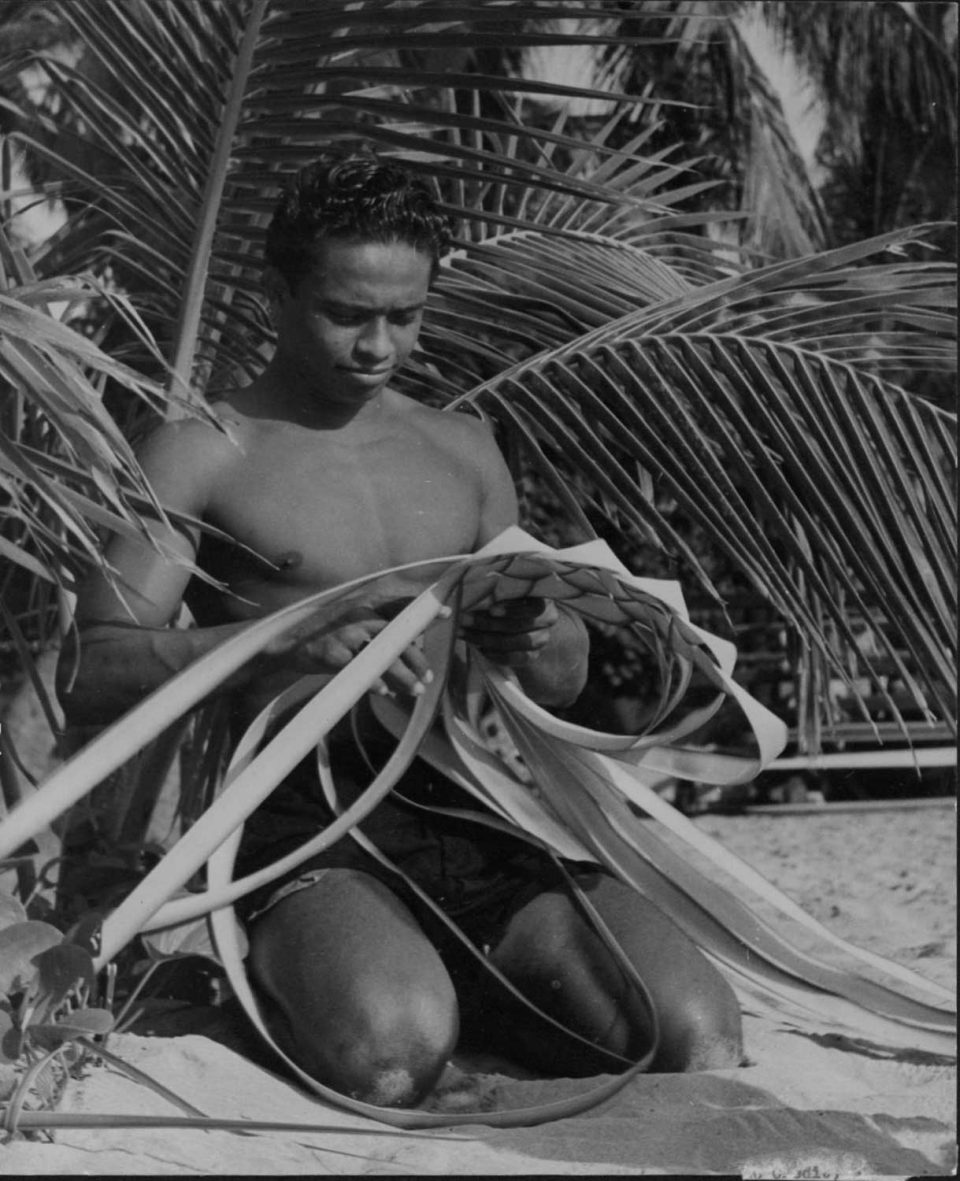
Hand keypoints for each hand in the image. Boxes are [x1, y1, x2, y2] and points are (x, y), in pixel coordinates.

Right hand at [269, 605, 432, 697]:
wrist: (288, 644)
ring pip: (383, 655)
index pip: (402, 604)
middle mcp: (358, 614)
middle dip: (417, 658)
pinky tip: (384, 692)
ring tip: (416, 690)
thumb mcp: (355, 623)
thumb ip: (382, 629)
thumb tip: (413, 643)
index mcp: (366, 604)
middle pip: (398, 635)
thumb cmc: (328, 634)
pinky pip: (359, 669)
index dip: (425, 608)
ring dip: (402, 675)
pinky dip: (373, 681)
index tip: (448, 613)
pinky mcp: (332, 652)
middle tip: (429, 676)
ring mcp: (345, 633)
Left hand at [459, 596, 558, 666]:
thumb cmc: (503, 597)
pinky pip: (516, 658)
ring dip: (487, 638)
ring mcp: (542, 638)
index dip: (512, 610)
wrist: (507, 622)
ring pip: (516, 642)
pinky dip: (497, 655)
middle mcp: (547, 618)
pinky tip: (480, 649)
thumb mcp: (502, 590)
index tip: (491, 610)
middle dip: (487, 623)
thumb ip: (496, 590)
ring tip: (464, 633)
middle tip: (464, 619)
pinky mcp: (533, 655)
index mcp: (542, 598)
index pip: (532, 607)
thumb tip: (474, 590)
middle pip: (518, 625)